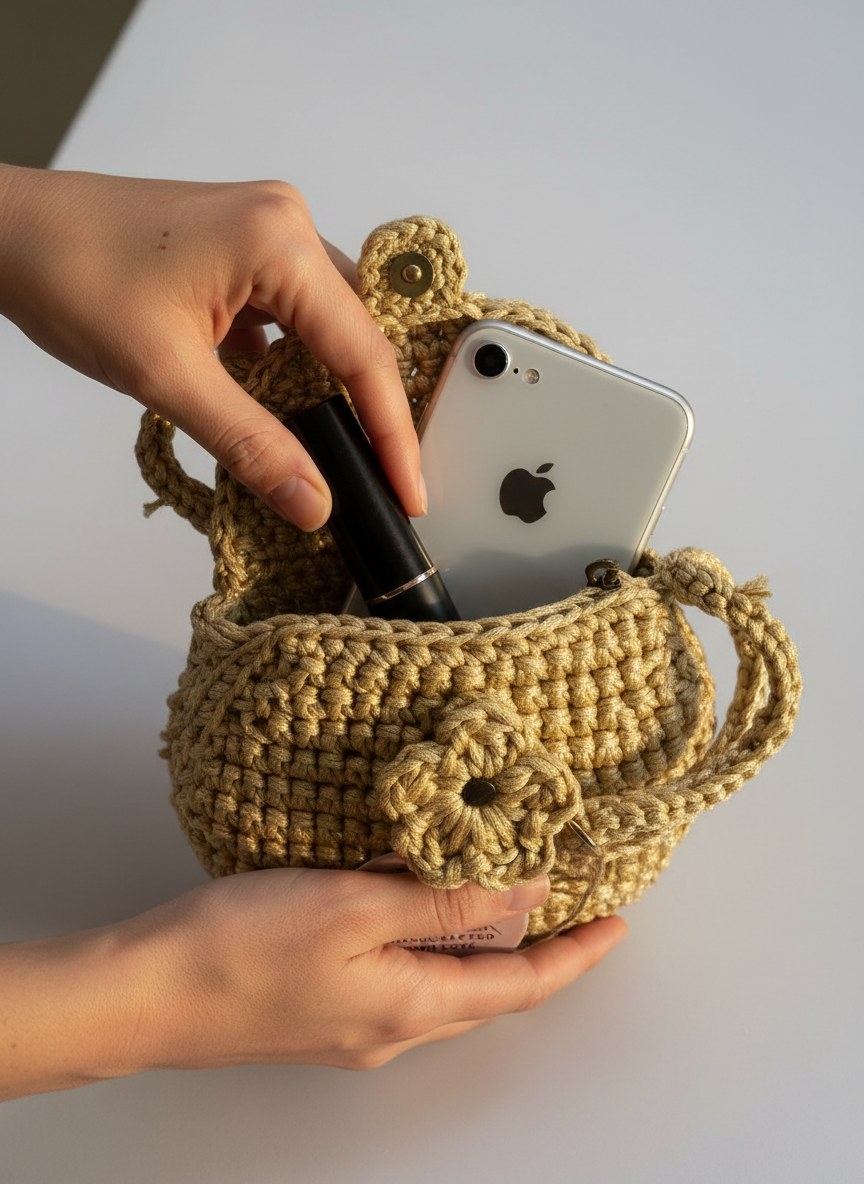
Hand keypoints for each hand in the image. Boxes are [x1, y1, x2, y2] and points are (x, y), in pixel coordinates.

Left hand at [0, 165, 423, 529]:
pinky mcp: (243, 245)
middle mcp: (285, 223)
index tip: (408, 488)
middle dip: (371, 408)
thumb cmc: (71, 275)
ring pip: (329, 323)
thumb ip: (250, 444)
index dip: (391, 432)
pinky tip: (282, 400)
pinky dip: (294, 360)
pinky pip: (295, 310)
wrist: (8, 234)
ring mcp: (265, 229)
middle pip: (358, 333)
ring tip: (339, 446)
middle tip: (385, 476)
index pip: (362, 353)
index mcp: (278, 242)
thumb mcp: (168, 377)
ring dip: (329, 384)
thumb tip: (312, 499)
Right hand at [0, 870, 625, 1096]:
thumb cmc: (242, 949)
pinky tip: (414, 899)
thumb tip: (526, 888)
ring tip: (500, 888)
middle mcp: (391, 1028)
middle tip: (568, 900)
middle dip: (537, 950)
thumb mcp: (358, 908)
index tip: (617, 924)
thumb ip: (445, 900)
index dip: (576, 956)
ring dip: (482, 941)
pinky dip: (428, 938)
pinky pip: (401, 974)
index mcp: (411, 1007)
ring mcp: (354, 1023)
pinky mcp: (320, 1005)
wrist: (144, 994)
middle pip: (488, 990)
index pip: (523, 987)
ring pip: (444, 981)